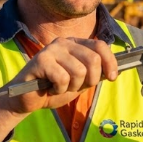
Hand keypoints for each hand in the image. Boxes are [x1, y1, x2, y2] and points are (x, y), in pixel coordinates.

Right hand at [0, 38, 118, 141]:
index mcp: (75, 44)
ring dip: (72, 86)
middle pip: (93, 59)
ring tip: (61, 87)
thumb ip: (94, 73)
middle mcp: (64, 42)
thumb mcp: (80, 81)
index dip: (110, 62)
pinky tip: (51, 88)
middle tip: (76, 86)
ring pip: (79, 71)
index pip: (100, 46)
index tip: (111, 78)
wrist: (27, 99)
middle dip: (90, 79)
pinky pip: (62, 78)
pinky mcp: (40, 60)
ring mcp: (51, 50)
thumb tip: (114, 71)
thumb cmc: (54, 88)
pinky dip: (59, 89)